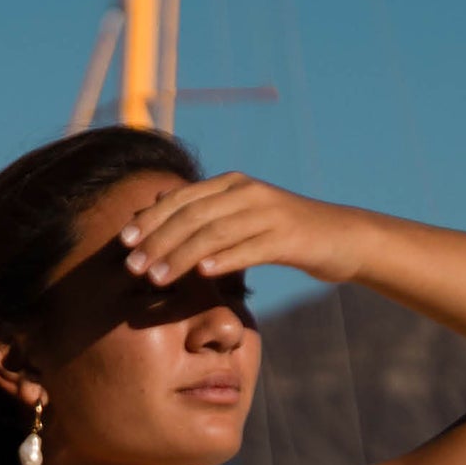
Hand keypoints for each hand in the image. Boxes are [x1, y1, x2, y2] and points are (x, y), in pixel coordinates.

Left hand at [117, 172, 363, 287]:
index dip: (151, 220)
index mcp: (232, 185)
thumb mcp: (243, 217)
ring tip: (155, 279)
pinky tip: (202, 273)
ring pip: (215, 233)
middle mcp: (247, 192)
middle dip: (158, 241)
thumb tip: (163, 205)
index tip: (123, 243)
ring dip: (181, 256)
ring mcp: (269, 213)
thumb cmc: (286, 233)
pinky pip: (251, 248)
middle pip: (193, 216)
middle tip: (131, 267)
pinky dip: (225, 259)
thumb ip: (207, 212)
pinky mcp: (288, 237)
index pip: (182, 200)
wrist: (342, 237)